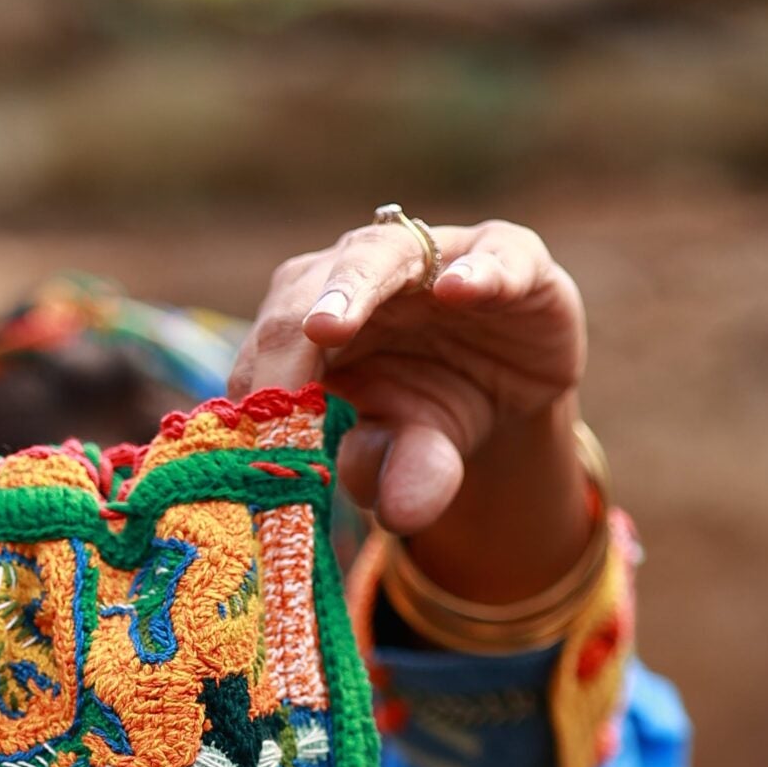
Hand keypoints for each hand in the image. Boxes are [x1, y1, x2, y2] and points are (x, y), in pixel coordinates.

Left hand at [231, 218, 592, 605]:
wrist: (515, 397)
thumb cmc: (434, 419)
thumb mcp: (413, 458)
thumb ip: (398, 473)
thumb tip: (398, 512)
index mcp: (314, 327)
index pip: (270, 353)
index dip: (261, 398)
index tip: (252, 450)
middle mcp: (360, 277)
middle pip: (306, 291)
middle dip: (286, 334)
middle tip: (269, 382)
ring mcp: (434, 257)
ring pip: (381, 254)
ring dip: (352, 286)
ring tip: (327, 325)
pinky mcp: (511, 255)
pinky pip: (493, 254)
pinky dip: (476, 269)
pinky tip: (457, 290)